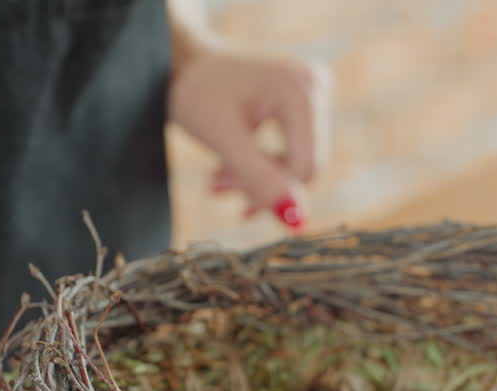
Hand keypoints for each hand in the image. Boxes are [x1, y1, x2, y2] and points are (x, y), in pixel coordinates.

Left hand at [168, 47, 331, 228]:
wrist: (181, 60)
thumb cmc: (195, 91)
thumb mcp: (223, 139)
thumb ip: (260, 179)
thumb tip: (296, 223)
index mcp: (301, 92)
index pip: (305, 166)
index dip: (271, 192)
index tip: (229, 198)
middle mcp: (316, 88)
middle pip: (303, 164)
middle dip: (262, 183)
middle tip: (216, 188)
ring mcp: (314, 93)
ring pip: (297, 161)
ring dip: (258, 177)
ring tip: (217, 181)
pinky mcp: (305, 102)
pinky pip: (293, 149)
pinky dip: (262, 163)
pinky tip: (231, 166)